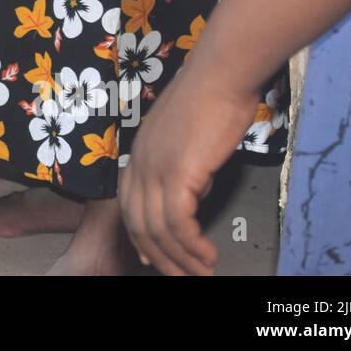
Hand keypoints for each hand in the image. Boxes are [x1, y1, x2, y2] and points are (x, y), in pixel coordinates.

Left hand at [118, 61, 258, 275]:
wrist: (221, 73)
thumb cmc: (214, 96)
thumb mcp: (188, 134)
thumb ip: (184, 161)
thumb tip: (195, 187)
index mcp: (140, 152)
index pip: (128, 203)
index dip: (138, 234)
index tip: (150, 256)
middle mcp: (140, 162)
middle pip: (139, 223)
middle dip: (160, 257)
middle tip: (184, 276)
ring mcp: (155, 168)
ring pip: (158, 230)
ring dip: (181, 258)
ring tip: (204, 273)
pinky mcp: (177, 173)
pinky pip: (178, 223)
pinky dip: (192, 245)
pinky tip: (208, 254)